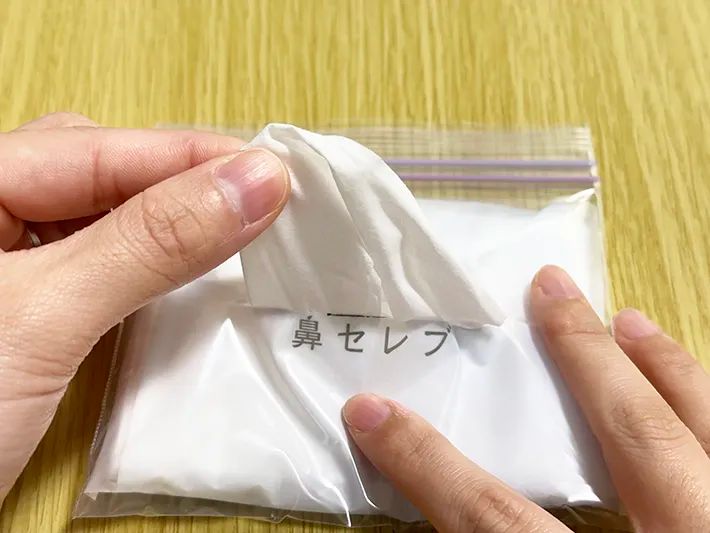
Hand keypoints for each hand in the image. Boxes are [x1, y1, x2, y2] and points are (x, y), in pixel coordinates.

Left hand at [0, 113, 288, 503]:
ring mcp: (4, 263)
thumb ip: (150, 243)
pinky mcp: (26, 308)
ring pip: (101, 216)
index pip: (100, 147)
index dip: (195, 155)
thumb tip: (255, 182)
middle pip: (99, 170)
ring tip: (233, 231)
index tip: (278, 175)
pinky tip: (180, 274)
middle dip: (181, 182)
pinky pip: (98, 264)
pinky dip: (147, 266)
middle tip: (256, 205)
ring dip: (169, 223)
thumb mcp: (45, 319)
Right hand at [344, 265, 709, 531]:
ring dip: (669, 372)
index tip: (372, 414)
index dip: (431, 466)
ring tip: (632, 324)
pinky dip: (708, 410)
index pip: (495, 524)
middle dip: (589, 362)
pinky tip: (695, 396)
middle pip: (636, 444)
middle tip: (553, 292)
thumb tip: (437, 498)